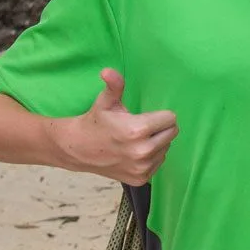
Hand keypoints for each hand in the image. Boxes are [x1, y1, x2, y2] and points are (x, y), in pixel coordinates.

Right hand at [60, 69, 177, 185]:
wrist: (77, 149)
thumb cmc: (95, 122)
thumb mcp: (106, 102)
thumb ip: (114, 85)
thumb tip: (108, 71)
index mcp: (138, 130)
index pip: (171, 119)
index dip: (160, 115)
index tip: (146, 116)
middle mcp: (143, 151)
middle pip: (172, 133)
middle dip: (160, 128)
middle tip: (141, 127)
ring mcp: (142, 167)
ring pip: (166, 148)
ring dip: (157, 143)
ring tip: (135, 140)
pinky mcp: (141, 179)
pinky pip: (159, 162)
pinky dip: (151, 157)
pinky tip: (134, 152)